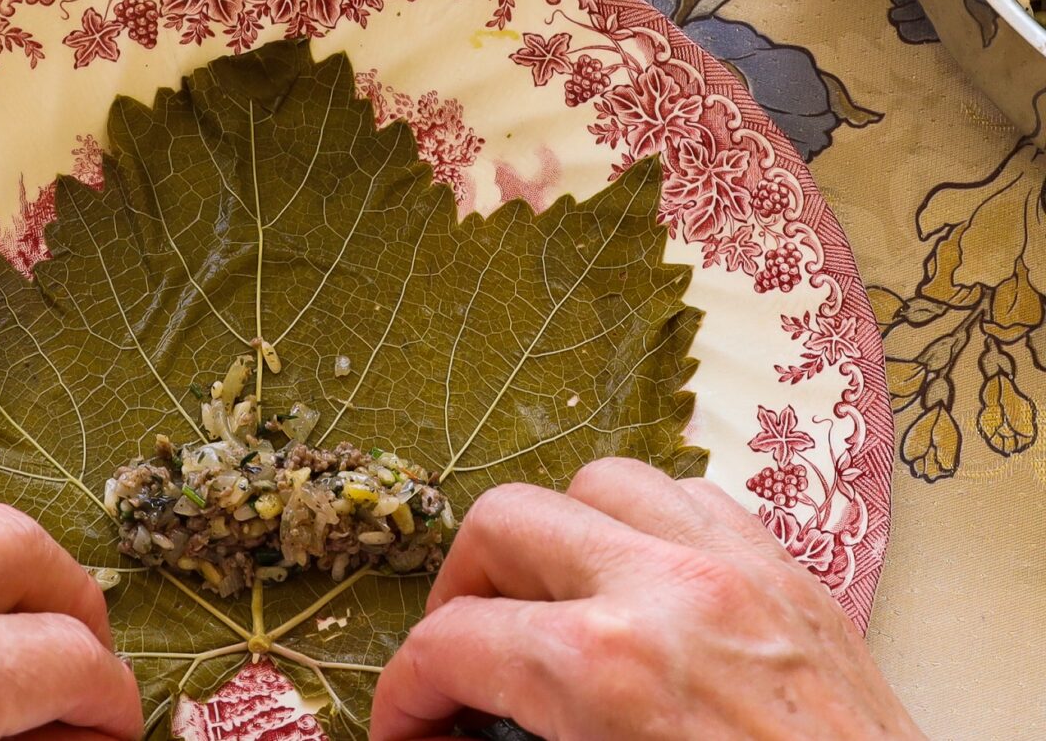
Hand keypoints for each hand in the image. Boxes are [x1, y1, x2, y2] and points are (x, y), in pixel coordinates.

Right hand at [370, 458, 923, 740]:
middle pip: (505, 525)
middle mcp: (663, 590)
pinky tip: (642, 589)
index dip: (404, 692)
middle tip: (461, 663)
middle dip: (461, 594)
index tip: (404, 727)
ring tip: (549, 606)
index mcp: (605, 667)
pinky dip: (650, 531)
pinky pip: (696, 503)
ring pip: (600, 485)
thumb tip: (457, 733)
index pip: (452, 644)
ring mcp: (736, 570)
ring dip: (557, 541)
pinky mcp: (795, 578)